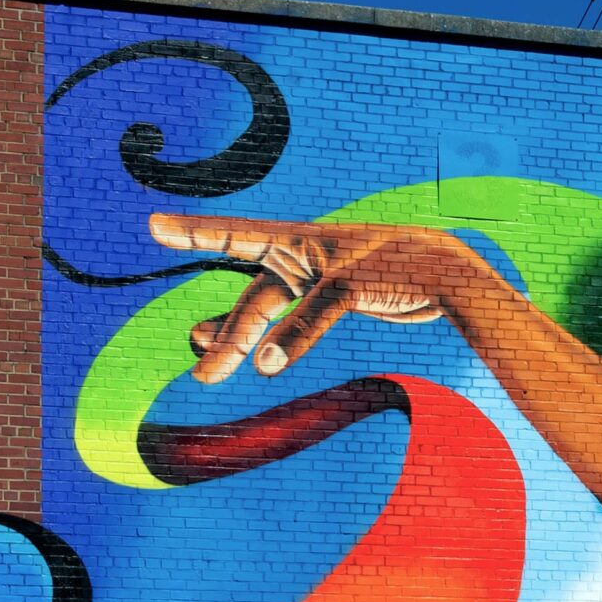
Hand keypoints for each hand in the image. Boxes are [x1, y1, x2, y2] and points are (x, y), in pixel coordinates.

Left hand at [150, 213, 487, 383]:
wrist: (448, 270)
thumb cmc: (383, 278)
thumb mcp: (326, 294)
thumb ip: (269, 316)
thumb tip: (203, 339)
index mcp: (299, 246)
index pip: (237, 238)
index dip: (196, 232)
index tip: (153, 224)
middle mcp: (306, 252)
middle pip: (251, 295)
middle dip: (221, 334)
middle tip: (194, 369)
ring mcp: (328, 264)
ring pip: (269, 303)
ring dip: (237, 340)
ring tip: (205, 377)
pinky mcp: (350, 282)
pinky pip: (313, 312)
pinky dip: (289, 340)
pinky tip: (264, 364)